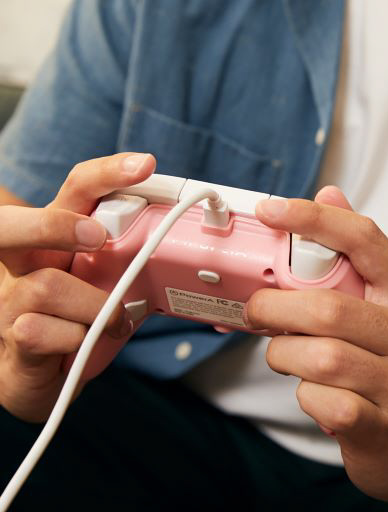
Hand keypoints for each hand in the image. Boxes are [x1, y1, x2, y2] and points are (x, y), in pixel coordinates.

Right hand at [0, 153, 154, 421]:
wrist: (39, 369)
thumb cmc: (75, 315)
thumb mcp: (102, 280)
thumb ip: (127, 264)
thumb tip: (180, 260)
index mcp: (57, 237)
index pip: (77, 189)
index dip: (108, 173)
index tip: (145, 164)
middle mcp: (27, 260)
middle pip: (24, 223)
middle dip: (59, 226)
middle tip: (96, 239)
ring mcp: (13, 297)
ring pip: (49, 286)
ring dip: (96, 307)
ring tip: (114, 320)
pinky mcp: (15, 334)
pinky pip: (44, 331)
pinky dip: (78, 339)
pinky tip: (82, 342)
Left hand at [245, 186, 387, 501]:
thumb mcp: (382, 304)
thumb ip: (353, 253)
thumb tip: (328, 193)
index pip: (363, 240)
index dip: (314, 219)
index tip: (271, 210)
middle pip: (327, 307)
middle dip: (274, 308)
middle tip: (255, 309)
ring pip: (319, 356)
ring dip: (283, 354)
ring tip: (285, 353)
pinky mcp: (382, 425)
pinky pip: (321, 401)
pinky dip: (303, 394)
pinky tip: (314, 391)